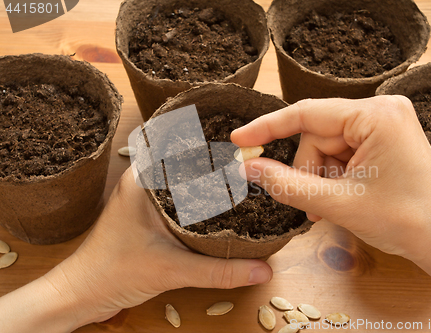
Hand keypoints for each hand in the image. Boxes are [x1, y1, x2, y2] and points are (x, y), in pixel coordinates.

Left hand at [0, 167, 271, 331]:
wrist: (83, 294)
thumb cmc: (113, 272)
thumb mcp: (173, 270)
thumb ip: (220, 270)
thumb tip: (262, 269)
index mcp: (142, 180)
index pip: (178, 146)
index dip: (209, 141)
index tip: (240, 141)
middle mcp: (142, 182)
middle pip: (184, 161)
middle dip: (215, 161)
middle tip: (249, 160)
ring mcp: (143, 197)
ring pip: (181, 180)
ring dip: (206, 180)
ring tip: (241, 177)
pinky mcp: (146, 214)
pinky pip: (178, 198)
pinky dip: (198, 199)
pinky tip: (220, 206)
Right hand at [232, 95, 430, 261]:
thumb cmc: (404, 222)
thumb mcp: (336, 203)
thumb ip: (286, 183)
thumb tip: (248, 168)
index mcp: (376, 115)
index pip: (307, 114)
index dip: (268, 128)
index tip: (239, 138)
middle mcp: (383, 111)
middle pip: (317, 136)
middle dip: (307, 171)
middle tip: (311, 204)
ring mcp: (385, 125)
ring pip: (327, 148)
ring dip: (320, 179)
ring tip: (330, 207)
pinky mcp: (385, 140)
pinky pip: (343, 154)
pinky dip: (334, 178)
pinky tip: (340, 199)